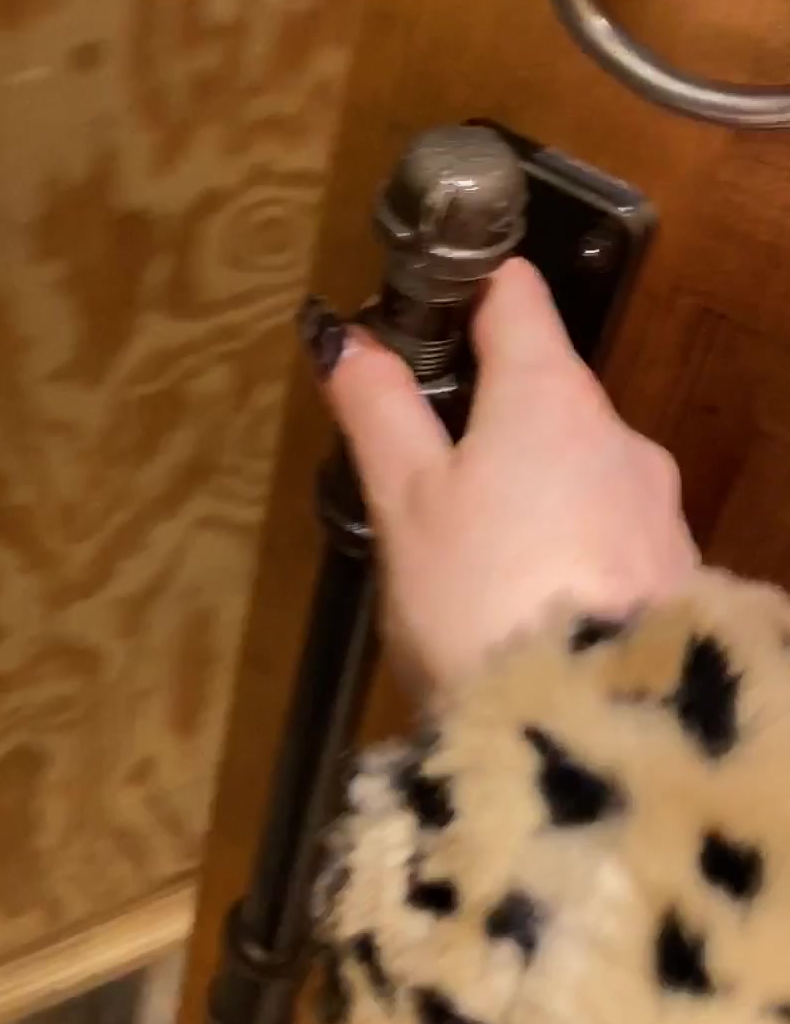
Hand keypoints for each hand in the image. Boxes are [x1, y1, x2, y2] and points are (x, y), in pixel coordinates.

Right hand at [307, 259, 697, 690]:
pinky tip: (524, 598)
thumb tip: (347, 340)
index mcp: (549, 393)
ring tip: (466, 551)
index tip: (425, 305)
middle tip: (422, 462)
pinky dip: (564, 543)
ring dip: (528, 485)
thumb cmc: (485, 603)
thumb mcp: (405, 504)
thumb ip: (379, 412)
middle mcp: (618, 433)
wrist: (593, 734)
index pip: (515, 295)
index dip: (467, 288)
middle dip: (489, 413)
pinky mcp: (676, 573)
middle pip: (546, 388)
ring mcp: (655, 504)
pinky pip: (605, 530)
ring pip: (577, 464)